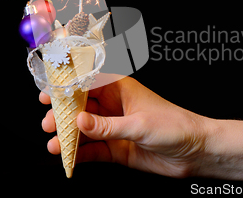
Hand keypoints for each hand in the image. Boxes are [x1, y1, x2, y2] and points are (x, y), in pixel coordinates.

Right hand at [40, 73, 207, 177]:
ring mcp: (114, 128)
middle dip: (62, 115)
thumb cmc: (174, 126)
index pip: (87, 83)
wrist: (195, 152)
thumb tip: (77, 122)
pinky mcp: (116, 148)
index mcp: (120, 89)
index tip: (47, 94)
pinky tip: (68, 158)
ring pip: (84, 130)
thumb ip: (107, 127)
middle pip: (80, 108)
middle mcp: (114, 107)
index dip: (66, 88)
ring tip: (54, 145)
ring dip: (67, 137)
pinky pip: (92, 150)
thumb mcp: (139, 125)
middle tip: (48, 123)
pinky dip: (79, 154)